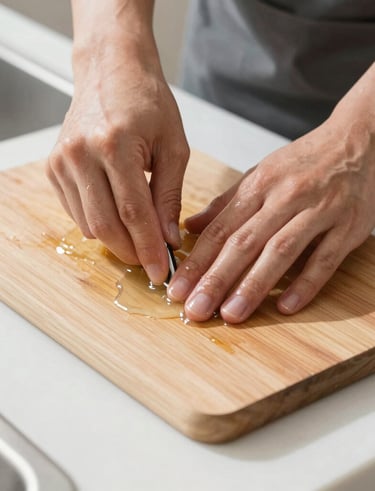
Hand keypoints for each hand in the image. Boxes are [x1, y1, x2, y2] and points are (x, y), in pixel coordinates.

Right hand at [47, 41, 188, 283]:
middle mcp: (81, 154)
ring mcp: (62, 161)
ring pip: (88, 224)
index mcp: (116, 145)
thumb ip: (169, 196)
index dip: (148, 248)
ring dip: (115, 240)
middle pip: (106, 225)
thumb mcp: (173, 147)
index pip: (133, 213)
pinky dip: (98, 224)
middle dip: (131, 252)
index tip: (162, 271)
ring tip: (139, 240)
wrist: (111, 71)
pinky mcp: (54, 167)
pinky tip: (117, 219)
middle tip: (151, 263)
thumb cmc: (148, 103)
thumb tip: (168, 239)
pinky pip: (75, 212)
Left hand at [168, 114, 374, 322]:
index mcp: (259, 185)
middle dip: (216, 279)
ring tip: (231, 314)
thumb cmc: (303, 162)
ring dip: (254, 285)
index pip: (220, 229)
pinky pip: (325, 259)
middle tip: (195, 309)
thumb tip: (189, 226)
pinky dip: (305, 283)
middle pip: (245, 242)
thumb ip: (225, 204)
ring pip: (281, 251)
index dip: (196, 261)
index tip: (177, 288)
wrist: (356, 141)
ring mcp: (319, 211)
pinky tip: (285, 306)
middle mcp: (286, 197)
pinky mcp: (348, 226)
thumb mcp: (260, 174)